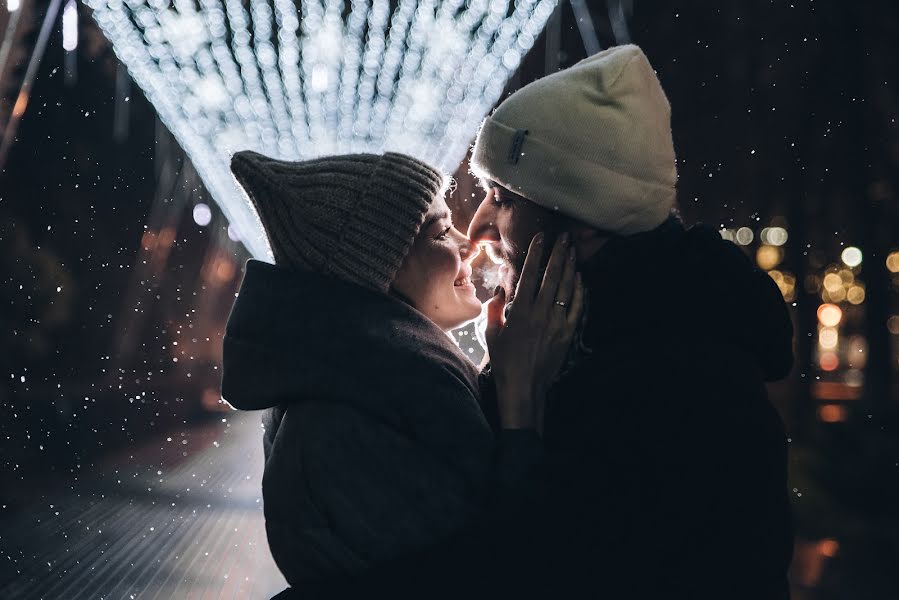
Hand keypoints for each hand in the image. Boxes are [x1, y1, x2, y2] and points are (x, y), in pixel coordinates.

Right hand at [485, 232, 584, 431]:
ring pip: (565, 289)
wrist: (524, 386)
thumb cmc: (504, 360)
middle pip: (551, 277)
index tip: (541, 238)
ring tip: (572, 251)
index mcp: (519, 312)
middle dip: (558, 254)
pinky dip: (578, 291)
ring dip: (570, 268)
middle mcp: (540, 314)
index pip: (529, 275)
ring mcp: (556, 323)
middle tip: (564, 237)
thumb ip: (494, 308)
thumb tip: (499, 286)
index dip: (536, 254)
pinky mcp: (567, 334)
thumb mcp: (491, 333)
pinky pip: (575, 308)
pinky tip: (579, 278)